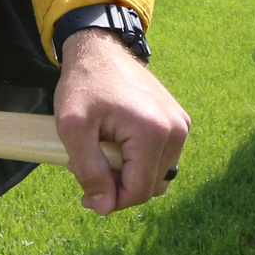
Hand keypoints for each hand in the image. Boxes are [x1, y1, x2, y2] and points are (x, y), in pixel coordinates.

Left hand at [55, 29, 189, 214]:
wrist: (99, 48)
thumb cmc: (84, 84)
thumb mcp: (73, 128)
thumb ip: (89, 171)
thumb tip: (106, 206)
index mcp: (154, 132)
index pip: (138, 192)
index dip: (109, 201)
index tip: (84, 193)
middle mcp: (176, 129)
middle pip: (150, 187)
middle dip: (118, 185)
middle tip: (89, 164)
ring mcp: (180, 123)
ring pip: (157, 175)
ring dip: (129, 174)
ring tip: (102, 151)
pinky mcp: (178, 120)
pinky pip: (161, 158)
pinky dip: (139, 160)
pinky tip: (117, 142)